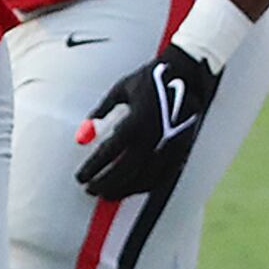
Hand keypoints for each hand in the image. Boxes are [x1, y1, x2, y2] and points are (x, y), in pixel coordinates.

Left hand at [74, 42, 219, 198]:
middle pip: (124, 172)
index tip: (80, 177)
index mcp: (135, 122)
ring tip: (108, 194)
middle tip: (90, 190)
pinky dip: (146, 186)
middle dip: (105, 184)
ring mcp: (169, 146)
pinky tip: (133, 187)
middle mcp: (152, 138)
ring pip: (144, 179)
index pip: (108, 154)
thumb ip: (101, 111)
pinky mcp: (181, 149)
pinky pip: (163, 176)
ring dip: (124, 190)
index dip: (92, 168)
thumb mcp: (121, 89)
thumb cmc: (151, 78)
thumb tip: (83, 134)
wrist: (187, 74)